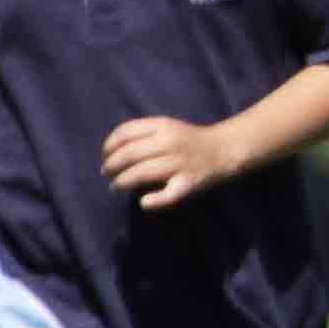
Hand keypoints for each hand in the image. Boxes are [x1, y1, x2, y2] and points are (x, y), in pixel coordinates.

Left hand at [100, 113, 232, 211]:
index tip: (104, 157)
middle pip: (129, 154)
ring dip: (122, 182)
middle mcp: (170, 142)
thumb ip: (141, 134)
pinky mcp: (189, 183)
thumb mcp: (166, 127)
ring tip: (115, 186)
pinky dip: (153, 201)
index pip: (124, 133)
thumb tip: (110, 152)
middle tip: (106, 174)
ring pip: (141, 173)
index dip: (108, 147)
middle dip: (111, 166)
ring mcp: (180, 163)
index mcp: (162, 125)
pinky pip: (168, 195)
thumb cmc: (188, 140)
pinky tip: (144, 202)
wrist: (224, 150)